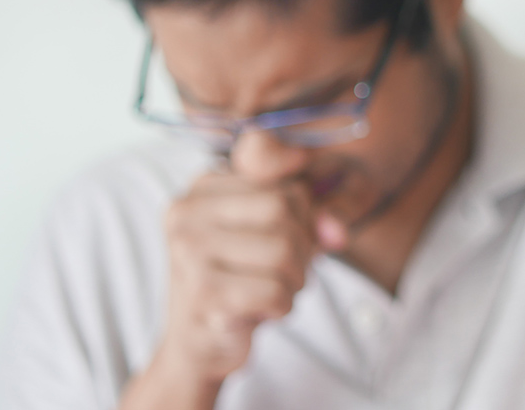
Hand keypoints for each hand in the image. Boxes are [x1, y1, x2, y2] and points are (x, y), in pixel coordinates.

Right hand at [121, 171, 328, 408]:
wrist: (198, 344)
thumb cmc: (241, 279)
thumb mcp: (272, 232)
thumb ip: (309, 214)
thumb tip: (337, 230)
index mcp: (202, 187)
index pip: (282, 181)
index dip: (304, 216)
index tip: (290, 240)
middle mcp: (187, 212)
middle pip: (283, 208)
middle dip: (302, 246)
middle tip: (287, 271)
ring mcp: (189, 251)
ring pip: (283, 250)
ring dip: (295, 279)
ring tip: (274, 290)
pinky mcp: (203, 293)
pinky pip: (275, 291)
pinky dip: (282, 306)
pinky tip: (262, 311)